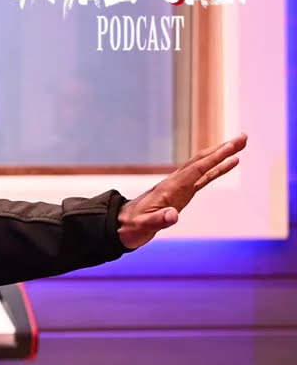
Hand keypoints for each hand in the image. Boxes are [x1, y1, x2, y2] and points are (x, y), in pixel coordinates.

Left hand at [117, 132, 246, 249]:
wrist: (122, 226)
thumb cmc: (132, 226)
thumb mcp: (144, 225)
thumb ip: (159, 220)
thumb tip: (174, 215)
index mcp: (170, 188)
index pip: (197, 169)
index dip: (215, 158)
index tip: (232, 147)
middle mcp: (176, 182)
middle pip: (203, 161)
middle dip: (223, 150)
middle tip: (243, 137)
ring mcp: (180, 187)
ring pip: (204, 166)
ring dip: (222, 156)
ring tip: (240, 145)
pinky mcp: (182, 193)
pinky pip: (203, 178)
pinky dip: (217, 170)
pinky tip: (230, 164)